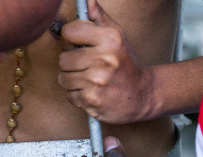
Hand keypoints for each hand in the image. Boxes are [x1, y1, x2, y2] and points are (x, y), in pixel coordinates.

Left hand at [58, 0, 154, 124]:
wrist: (140, 96)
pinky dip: (77, 96)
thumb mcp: (117, 37)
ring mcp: (97, 81)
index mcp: (110, 39)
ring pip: (63, 78)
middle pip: (63, 58)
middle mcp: (103, 59)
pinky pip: (69, 95)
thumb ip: (99, 19)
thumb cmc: (124, 64)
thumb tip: (87, 0)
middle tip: (84, 66)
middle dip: (70, 63)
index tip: (76, 45)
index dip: (69, 39)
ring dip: (72, 81)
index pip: (69, 32)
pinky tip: (90, 92)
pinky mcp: (91, 100)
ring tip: (87, 80)